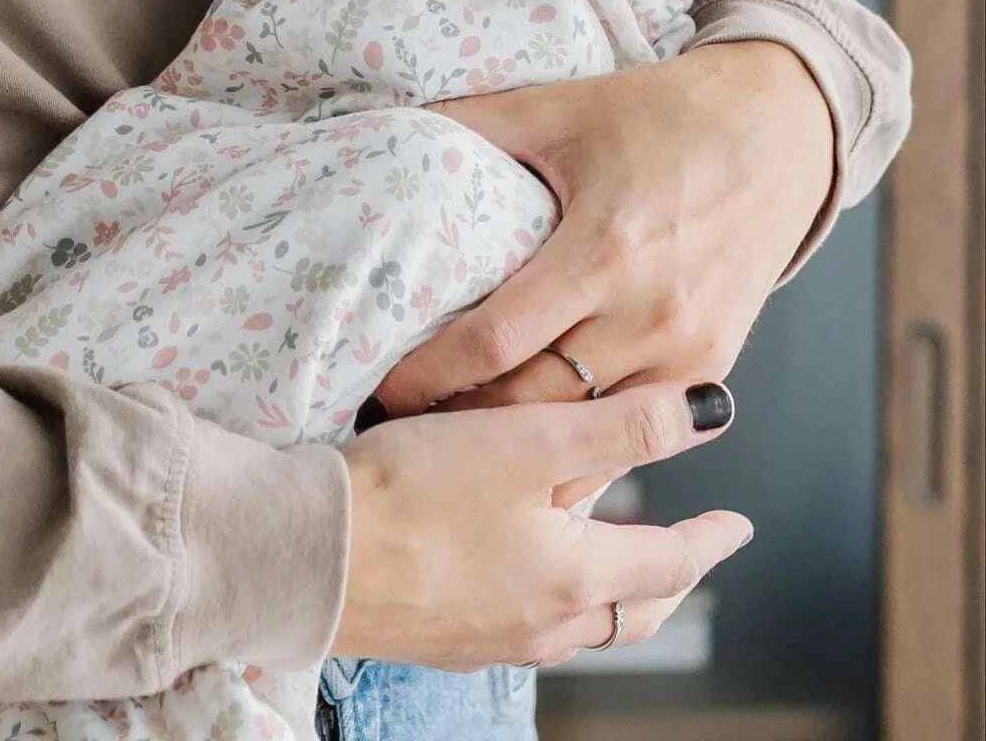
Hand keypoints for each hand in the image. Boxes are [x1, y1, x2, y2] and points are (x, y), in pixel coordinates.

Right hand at [333, 379, 749, 667]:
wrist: (309, 556)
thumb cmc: (413, 494)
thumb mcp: (526, 441)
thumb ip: (621, 424)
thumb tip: (711, 409)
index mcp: (576, 575)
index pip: (669, 562)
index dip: (707, 539)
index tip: (737, 526)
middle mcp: (544, 621)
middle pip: (629, 611)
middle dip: (663, 582)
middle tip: (682, 557)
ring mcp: (490, 637)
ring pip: (575, 622)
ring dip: (603, 593)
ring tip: (601, 558)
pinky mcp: (441, 635)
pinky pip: (518, 623)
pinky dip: (543, 598)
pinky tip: (512, 572)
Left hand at [371, 39, 833, 416]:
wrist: (779, 131)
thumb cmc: (656, 113)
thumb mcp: (557, 106)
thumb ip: (468, 122)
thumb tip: (378, 120)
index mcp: (602, 249)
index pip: (495, 340)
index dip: (430, 373)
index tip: (379, 385)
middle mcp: (649, 313)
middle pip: (535, 402)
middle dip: (463, 420)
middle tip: (402, 421)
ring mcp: (689, 350)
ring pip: (587, 433)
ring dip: (521, 446)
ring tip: (454, 443)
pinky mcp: (714, 366)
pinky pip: (638, 432)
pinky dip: (585, 447)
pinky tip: (534, 455)